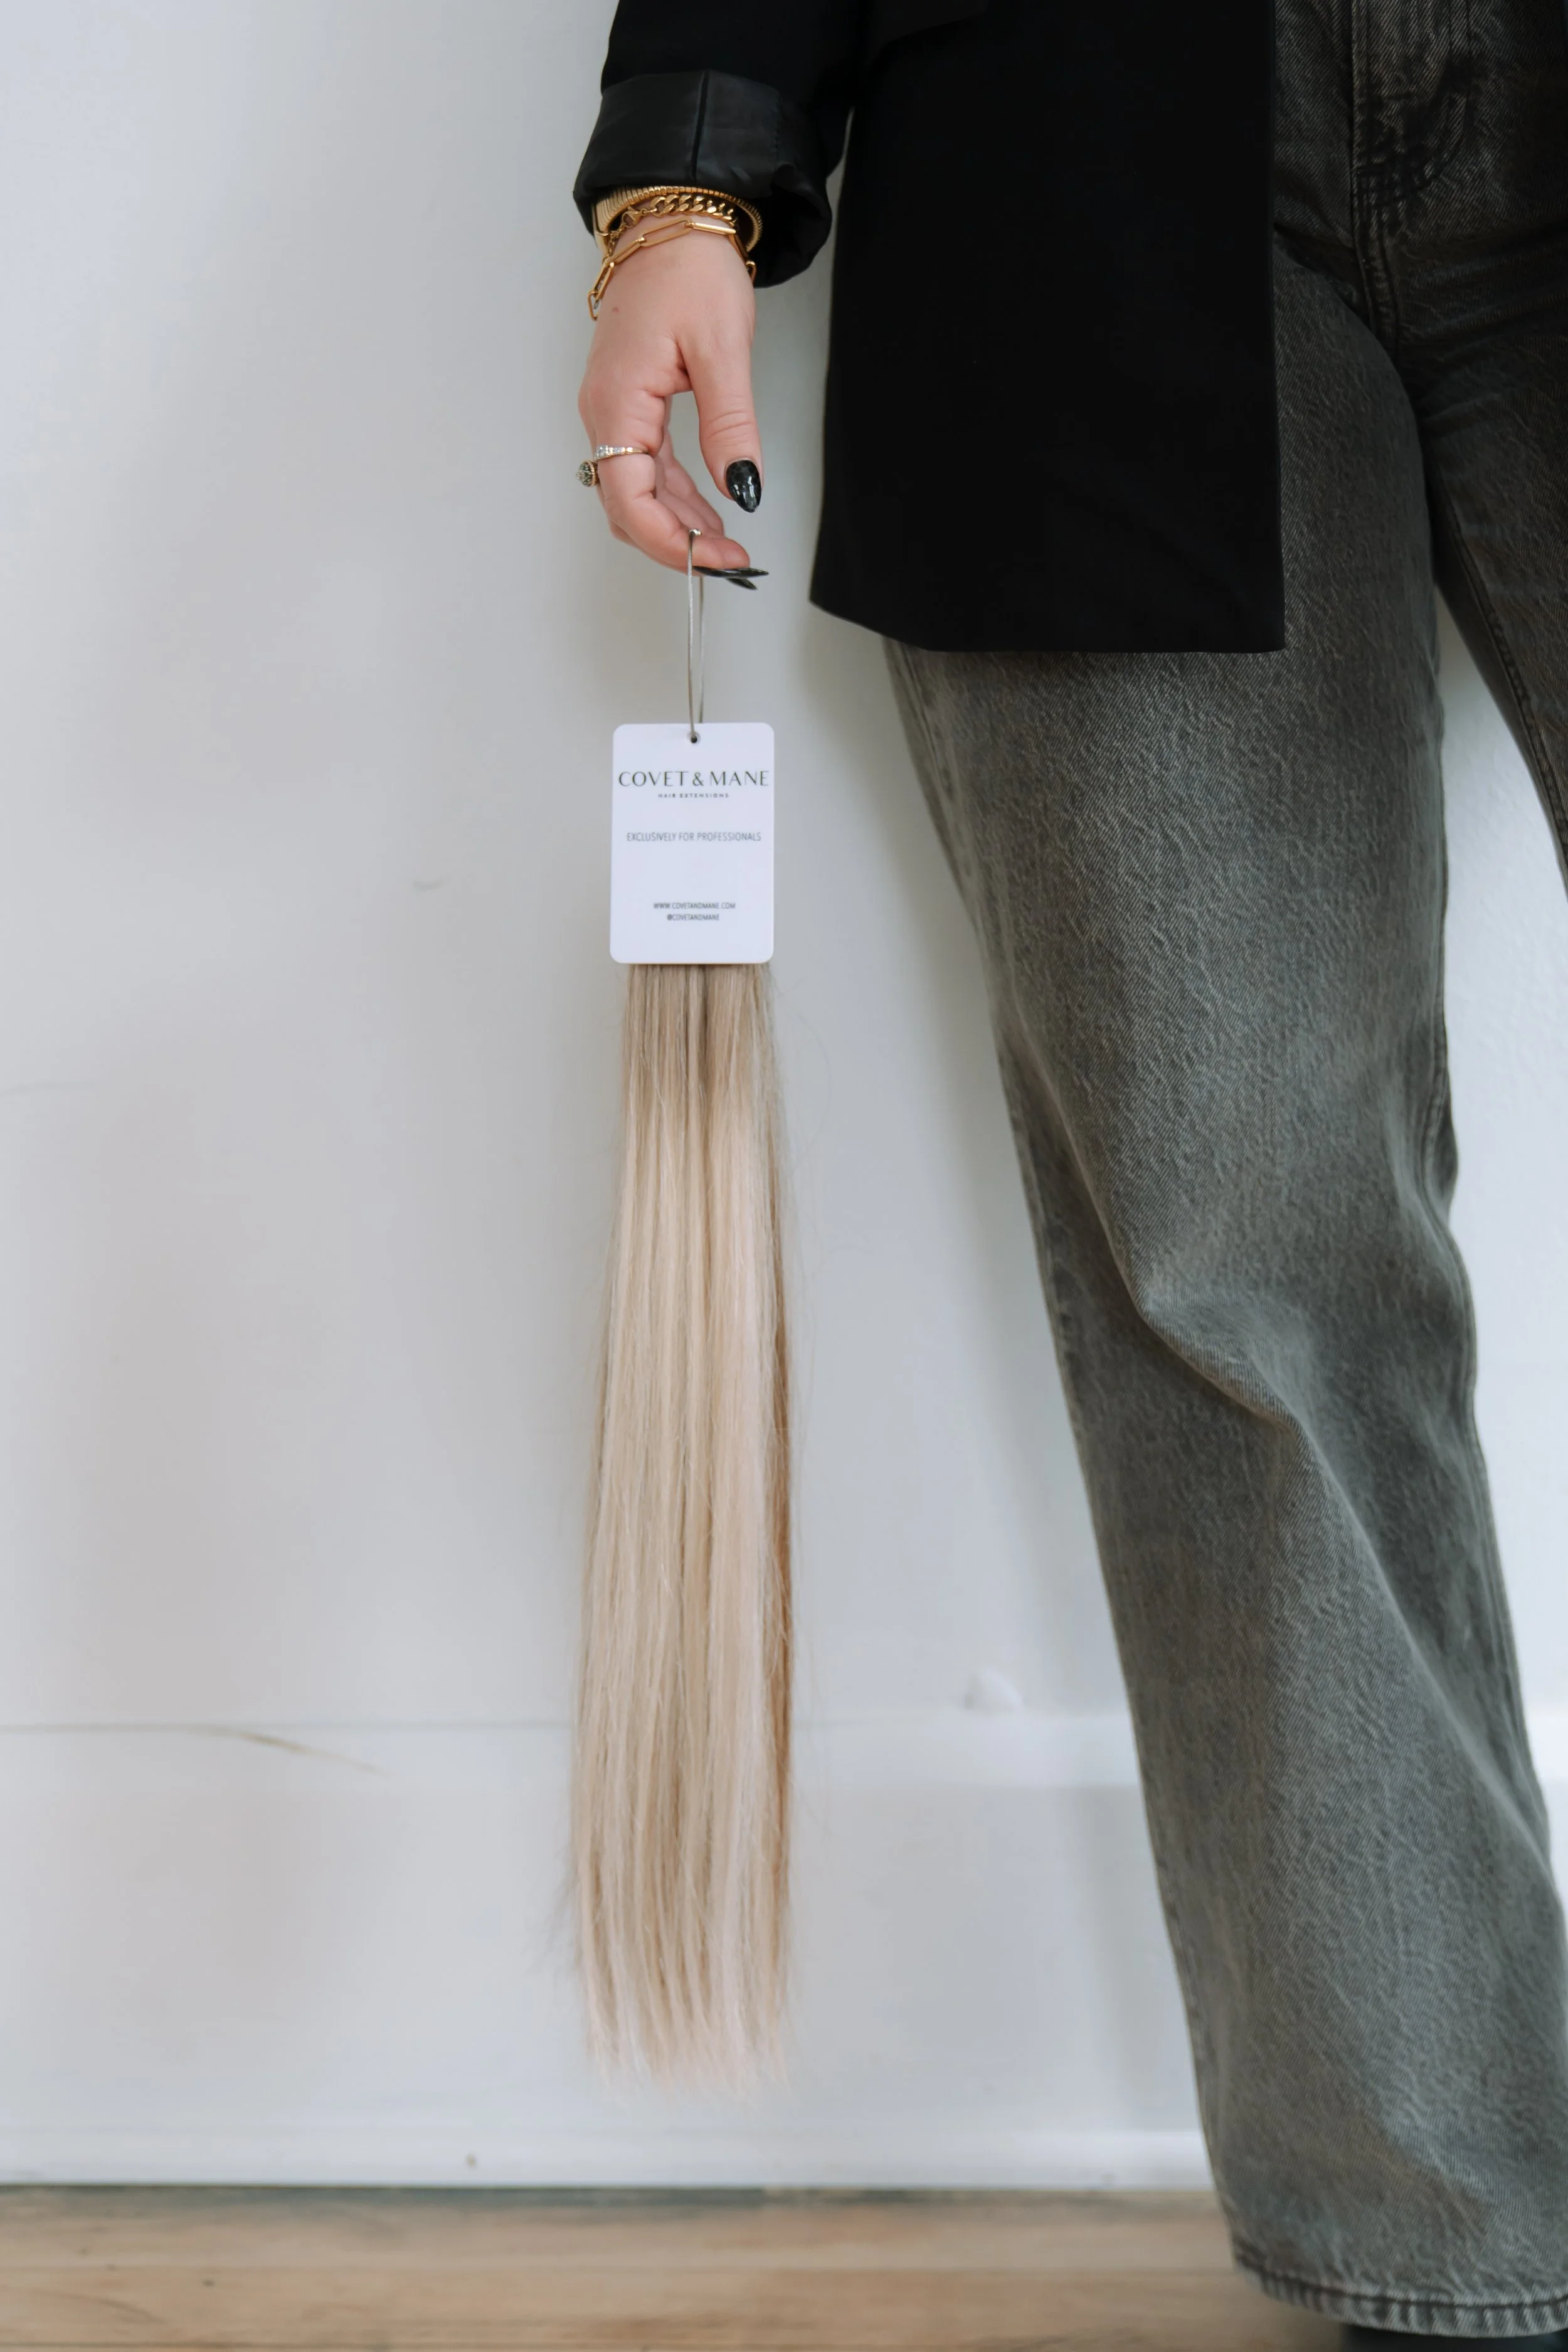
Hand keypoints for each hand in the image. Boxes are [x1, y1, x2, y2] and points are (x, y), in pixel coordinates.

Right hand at [578, 221, 762, 574]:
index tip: (720, 560)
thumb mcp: (722, 349)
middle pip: (627, 507)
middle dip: (676, 544)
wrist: (670, 217)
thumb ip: (730, 426)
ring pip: (636, 493)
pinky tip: (707, 511)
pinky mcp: (628, 404)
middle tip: (732, 561)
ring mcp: (613, 410)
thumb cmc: (689, 268)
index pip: (630, 501)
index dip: (672, 543)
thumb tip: (742, 489)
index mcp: (618, 402)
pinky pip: (644, 468)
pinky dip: (674, 498)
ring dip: (677, 525)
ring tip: (726, 545)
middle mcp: (604, 412)